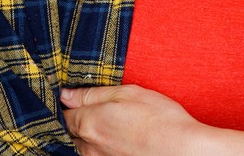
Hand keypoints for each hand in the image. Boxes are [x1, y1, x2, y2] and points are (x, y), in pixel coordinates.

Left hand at [61, 84, 201, 155]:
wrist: (181, 149)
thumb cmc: (159, 118)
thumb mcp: (127, 93)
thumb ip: (93, 93)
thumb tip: (66, 94)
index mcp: (89, 122)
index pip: (63, 113)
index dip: (65, 102)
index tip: (71, 93)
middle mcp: (89, 146)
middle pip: (69, 131)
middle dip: (72, 117)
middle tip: (85, 104)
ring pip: (80, 145)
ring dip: (84, 132)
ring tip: (103, 119)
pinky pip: (93, 154)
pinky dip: (96, 144)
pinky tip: (111, 135)